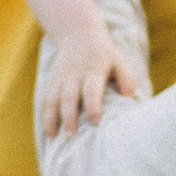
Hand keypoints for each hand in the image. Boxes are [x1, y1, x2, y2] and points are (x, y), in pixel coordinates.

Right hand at [37, 15, 133, 139]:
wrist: (79, 36)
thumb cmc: (105, 56)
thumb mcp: (119, 62)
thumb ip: (126, 79)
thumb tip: (129, 97)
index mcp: (93, 70)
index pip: (92, 89)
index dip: (93, 106)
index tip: (95, 122)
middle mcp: (74, 75)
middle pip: (68, 97)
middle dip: (69, 117)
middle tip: (71, 136)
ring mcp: (60, 78)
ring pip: (52, 99)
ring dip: (52, 119)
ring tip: (54, 138)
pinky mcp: (51, 82)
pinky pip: (45, 100)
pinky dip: (45, 116)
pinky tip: (50, 133)